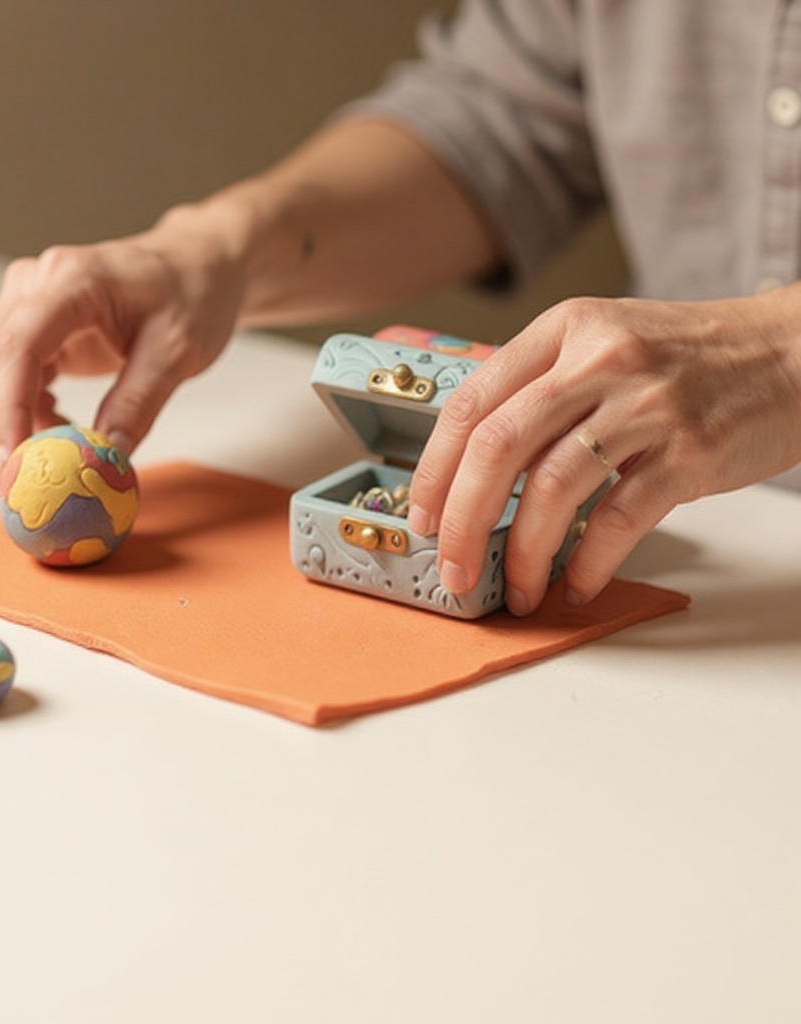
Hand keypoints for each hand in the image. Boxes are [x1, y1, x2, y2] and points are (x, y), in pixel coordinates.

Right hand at [0, 208, 247, 494]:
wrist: (197, 266)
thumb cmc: (192, 295)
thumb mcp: (179, 352)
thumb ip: (138, 403)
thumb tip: (103, 460)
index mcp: (70, 282)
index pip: (16, 347)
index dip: (6, 410)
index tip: (14, 465)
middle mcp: (33, 288)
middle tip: (6, 495)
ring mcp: (26, 306)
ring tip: (33, 478)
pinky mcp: (33, 331)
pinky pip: (6, 381)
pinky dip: (20, 419)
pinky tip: (57, 437)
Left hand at [408, 291, 800, 614]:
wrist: (794, 352)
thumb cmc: (687, 359)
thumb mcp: (602, 345)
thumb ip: (540, 391)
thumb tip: (472, 469)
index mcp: (564, 330)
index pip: (471, 401)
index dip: (435, 467)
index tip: (424, 515)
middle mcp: (598, 359)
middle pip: (498, 447)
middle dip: (464, 521)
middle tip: (453, 569)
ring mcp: (647, 404)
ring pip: (553, 487)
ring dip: (524, 553)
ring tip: (517, 590)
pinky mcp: (691, 450)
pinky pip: (618, 517)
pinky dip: (587, 560)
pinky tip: (574, 583)